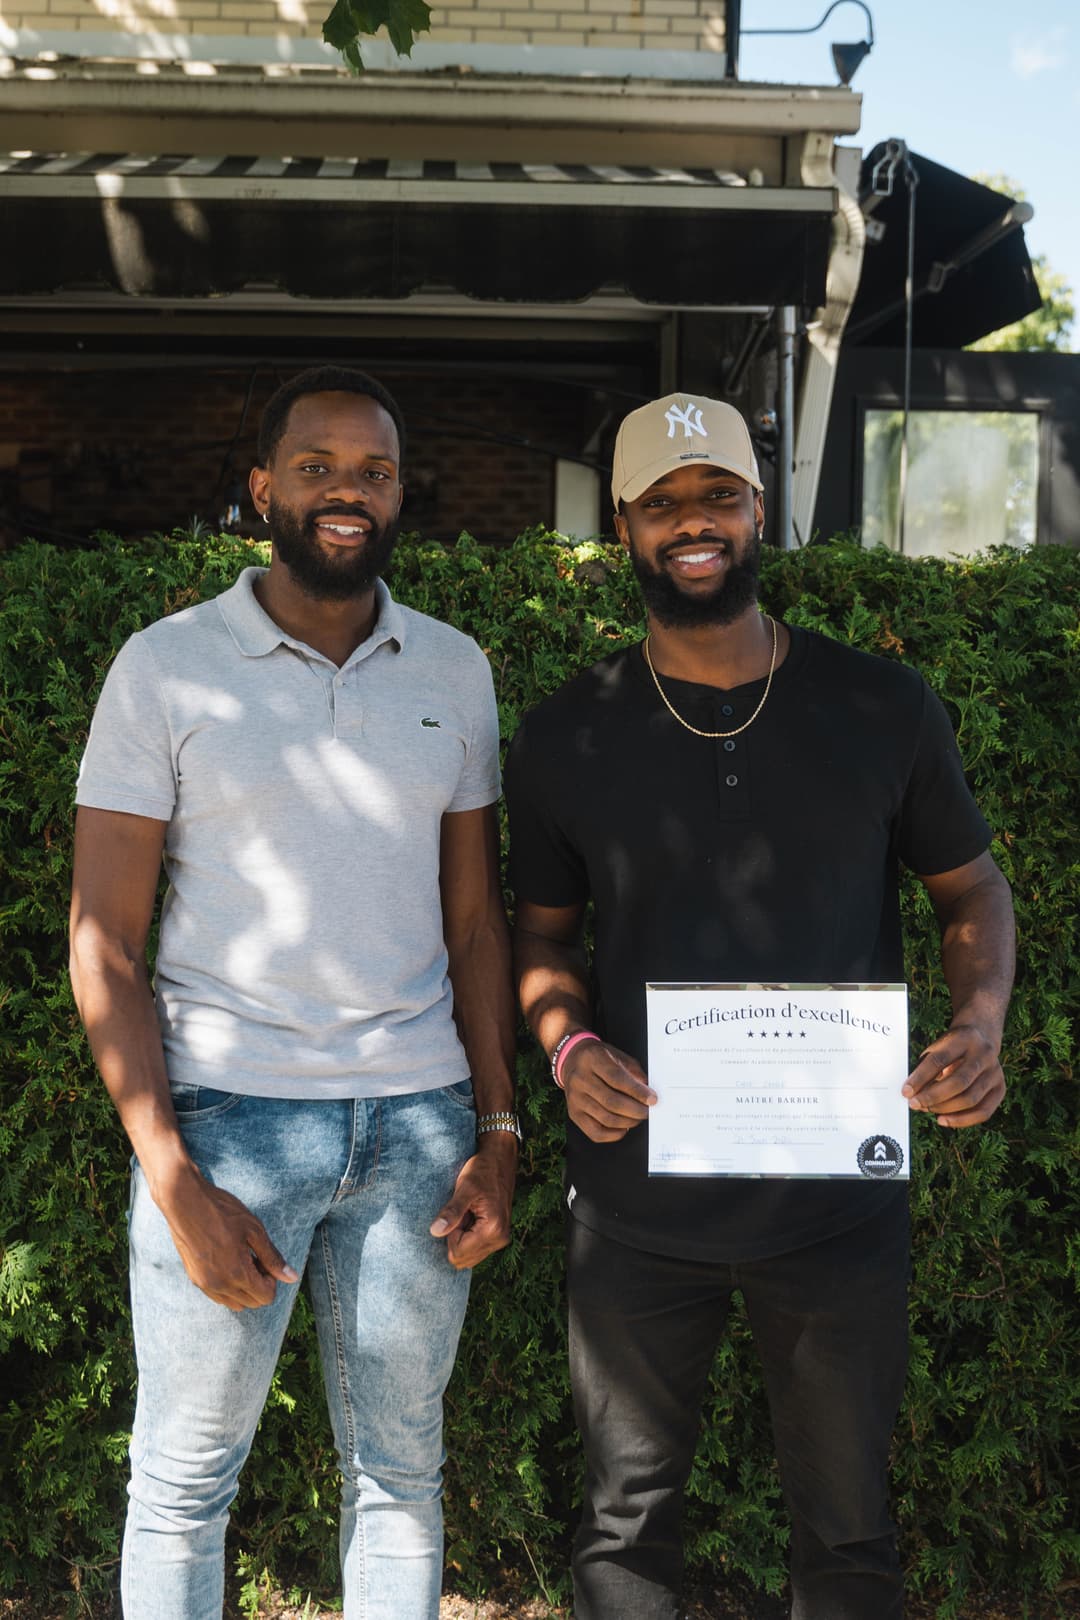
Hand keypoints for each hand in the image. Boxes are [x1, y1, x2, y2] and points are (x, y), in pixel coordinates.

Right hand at [157, 1167, 298, 1308]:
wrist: (185, 1202)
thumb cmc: (222, 1212)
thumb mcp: (254, 1231)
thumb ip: (273, 1258)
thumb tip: (292, 1278)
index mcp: (237, 1274)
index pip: (266, 1297)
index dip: (272, 1279)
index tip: (265, 1259)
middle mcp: (220, 1286)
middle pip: (252, 1303)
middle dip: (259, 1284)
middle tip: (254, 1257)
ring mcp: (205, 1284)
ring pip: (234, 1303)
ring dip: (243, 1288)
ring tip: (241, 1259)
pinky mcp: (194, 1279)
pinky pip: (218, 1296)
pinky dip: (228, 1286)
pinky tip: (226, 1261)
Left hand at [430, 1131, 516, 1269]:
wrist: (500, 1158)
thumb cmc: (483, 1169)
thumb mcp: (465, 1187)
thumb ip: (452, 1211)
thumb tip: (435, 1232)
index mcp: (493, 1230)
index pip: (458, 1252)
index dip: (450, 1234)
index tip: (457, 1211)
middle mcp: (499, 1239)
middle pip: (462, 1259)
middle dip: (455, 1238)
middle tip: (461, 1213)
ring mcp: (500, 1239)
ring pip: (468, 1256)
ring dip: (461, 1237)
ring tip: (467, 1213)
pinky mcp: (497, 1235)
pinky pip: (475, 1248)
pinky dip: (467, 1236)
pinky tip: (471, 1216)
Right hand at [561, 1039, 656, 1142]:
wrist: (573, 1061)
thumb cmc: (599, 1059)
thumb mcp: (618, 1056)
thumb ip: (634, 1073)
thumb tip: (648, 1094)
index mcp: (592, 1059)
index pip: (617, 1078)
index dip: (637, 1091)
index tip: (652, 1099)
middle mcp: (580, 1079)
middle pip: (611, 1101)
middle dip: (635, 1110)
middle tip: (647, 1111)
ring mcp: (575, 1098)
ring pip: (606, 1118)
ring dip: (628, 1122)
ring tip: (638, 1118)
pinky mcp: (574, 1114)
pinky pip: (595, 1132)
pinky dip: (614, 1134)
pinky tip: (623, 1127)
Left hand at [902, 1022, 1005, 1127]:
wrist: (981, 1036)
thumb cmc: (952, 1046)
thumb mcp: (938, 1047)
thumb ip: (926, 1067)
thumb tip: (912, 1094)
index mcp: (964, 1038)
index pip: (939, 1060)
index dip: (921, 1078)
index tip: (906, 1091)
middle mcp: (984, 1054)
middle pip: (959, 1082)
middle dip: (933, 1096)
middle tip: (914, 1104)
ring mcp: (995, 1072)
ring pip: (970, 1099)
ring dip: (944, 1109)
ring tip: (926, 1109)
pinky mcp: (1000, 1087)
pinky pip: (983, 1112)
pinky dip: (962, 1120)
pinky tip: (943, 1120)